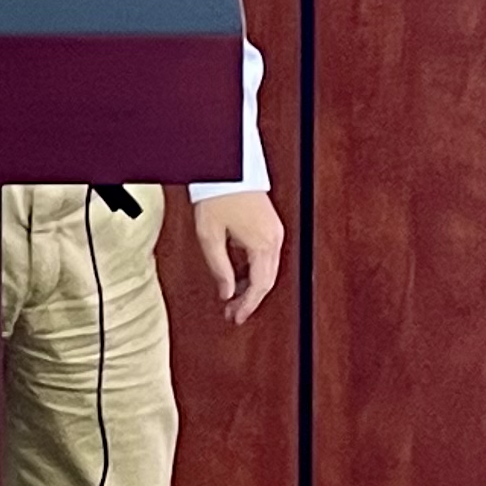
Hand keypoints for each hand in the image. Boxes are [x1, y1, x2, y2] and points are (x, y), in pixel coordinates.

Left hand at [192, 191, 284, 327]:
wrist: (227, 167)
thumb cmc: (218, 194)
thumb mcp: (210, 236)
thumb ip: (219, 268)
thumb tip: (226, 293)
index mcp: (263, 243)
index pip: (260, 286)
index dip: (248, 306)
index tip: (237, 318)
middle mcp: (274, 238)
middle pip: (267, 280)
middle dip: (249, 299)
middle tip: (232, 313)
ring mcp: (274, 231)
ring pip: (267, 269)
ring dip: (251, 285)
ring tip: (232, 298)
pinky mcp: (269, 224)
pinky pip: (265, 256)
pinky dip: (253, 270)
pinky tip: (237, 275)